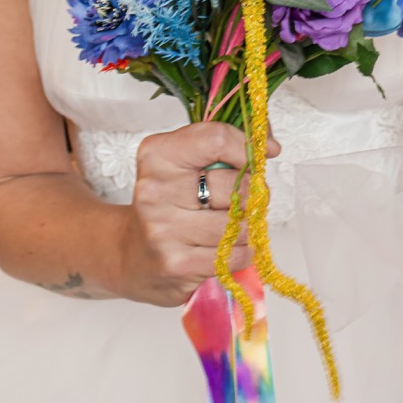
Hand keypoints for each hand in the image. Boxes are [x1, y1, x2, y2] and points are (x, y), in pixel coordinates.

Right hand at [120, 121, 279, 305]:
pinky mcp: (177, 263)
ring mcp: (164, 228)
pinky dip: (240, 252)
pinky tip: (223, 248)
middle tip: (240, 199)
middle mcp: (155, 189)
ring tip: (227, 226)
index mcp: (157, 155)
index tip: (257, 158)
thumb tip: (269, 146)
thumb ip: (227, 144)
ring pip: (239, 223)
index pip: (217, 139)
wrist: (133, 254)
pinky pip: (234, 255)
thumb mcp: (186, 162)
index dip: (246, 149)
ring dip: (245, 227)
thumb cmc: (171, 203)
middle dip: (251, 194)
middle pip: (237, 185)